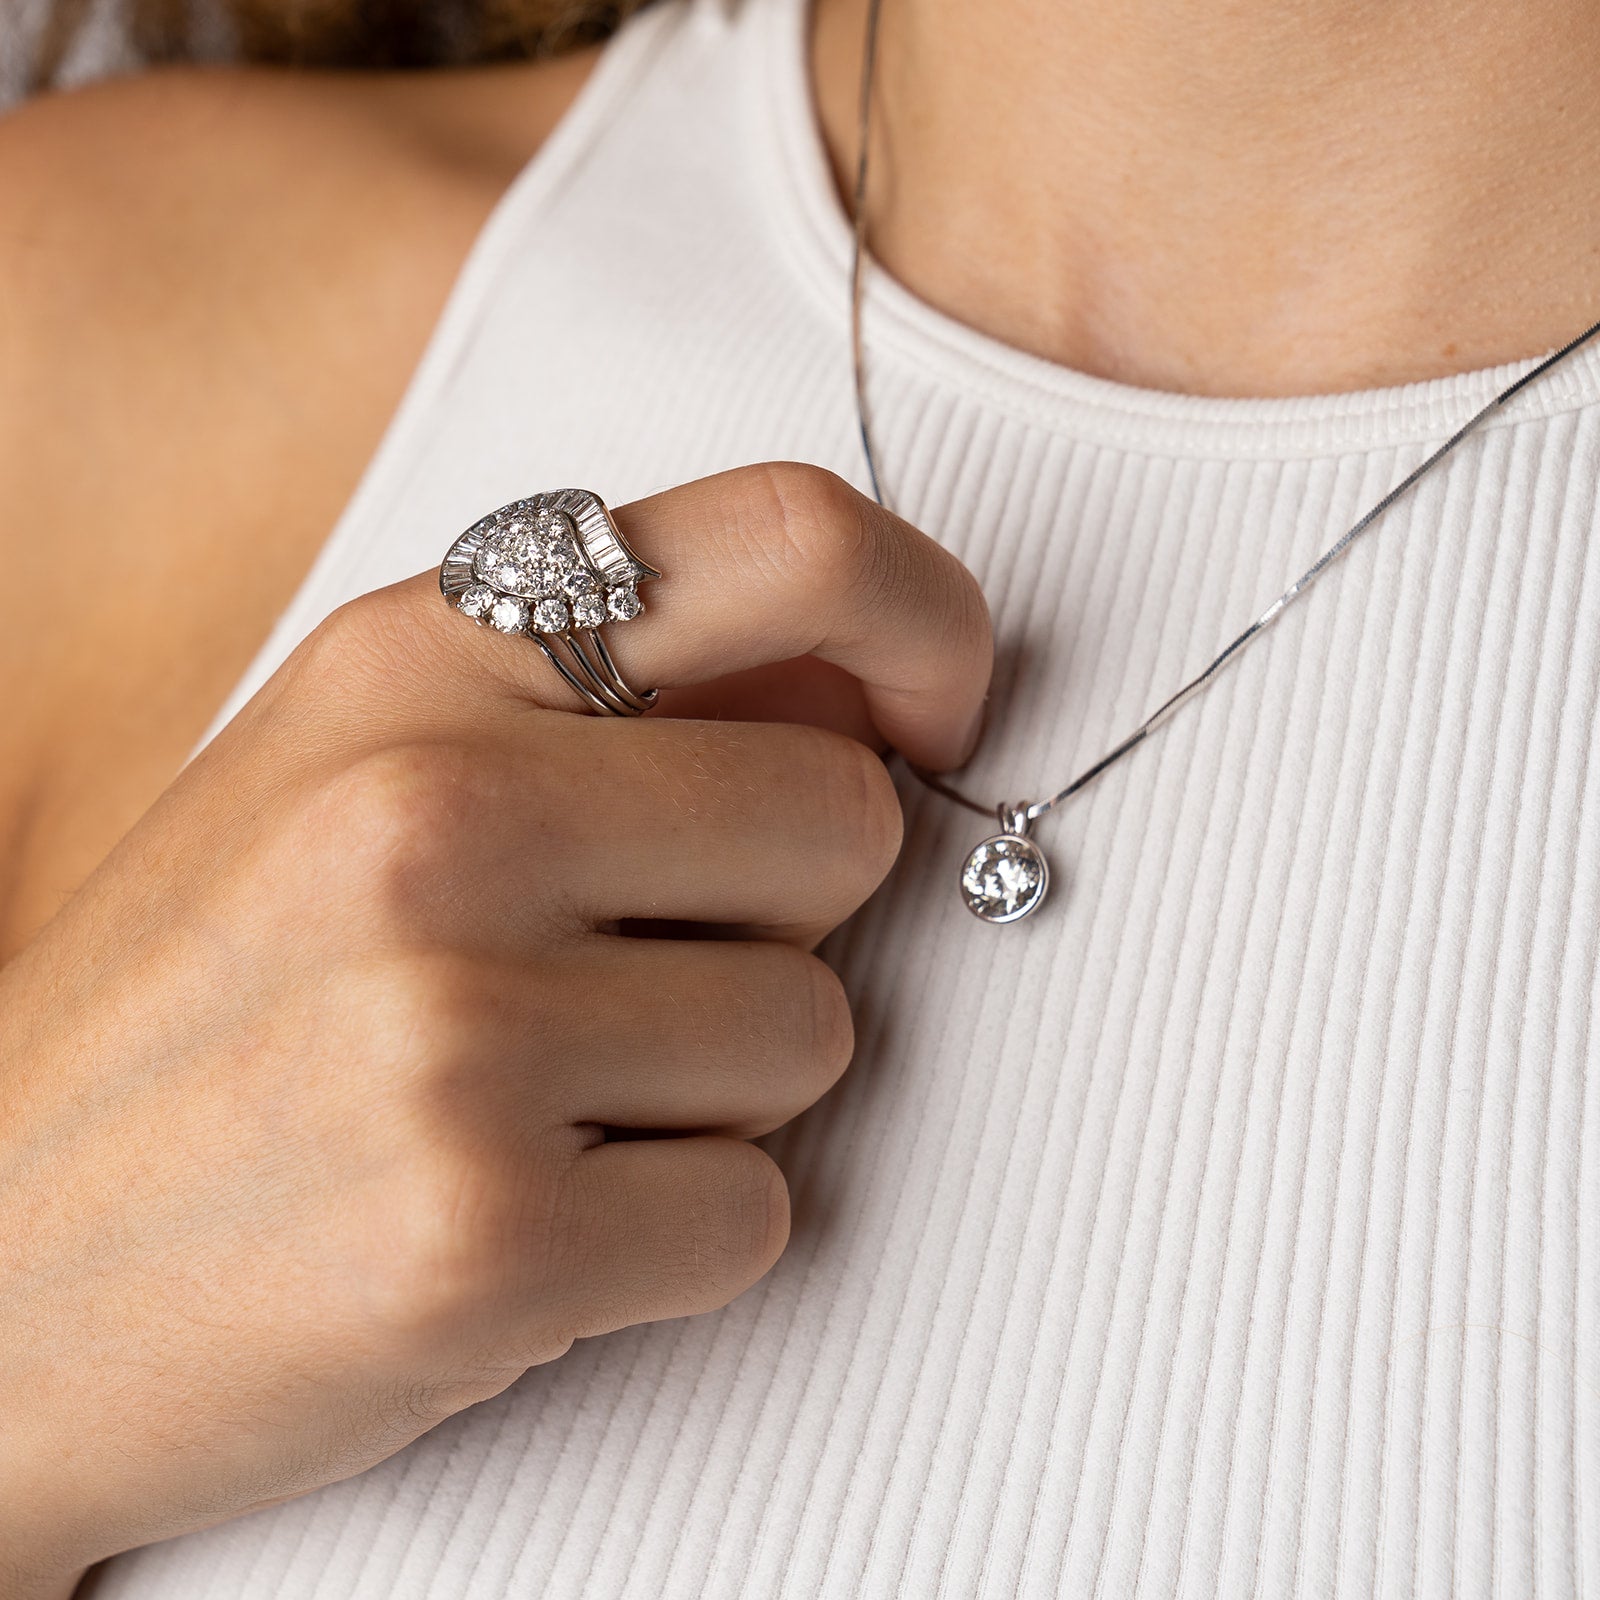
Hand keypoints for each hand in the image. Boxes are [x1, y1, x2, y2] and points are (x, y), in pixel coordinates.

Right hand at [0, 464, 990, 1595]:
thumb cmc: (208, 1018)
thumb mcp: (356, 773)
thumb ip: (604, 702)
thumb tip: (871, 686)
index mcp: (415, 658)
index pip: (795, 537)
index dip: (927, 623)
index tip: (935, 722)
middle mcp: (433, 810)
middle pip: (851, 821)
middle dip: (785, 918)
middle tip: (631, 978)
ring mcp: (452, 1024)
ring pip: (818, 1033)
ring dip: (718, 1092)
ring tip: (540, 1106)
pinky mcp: (485, 1233)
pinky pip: (757, 1212)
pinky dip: (677, 1237)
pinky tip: (528, 1221)